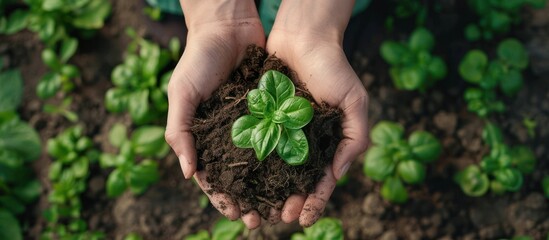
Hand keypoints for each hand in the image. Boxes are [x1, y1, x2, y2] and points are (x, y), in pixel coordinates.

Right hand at [164, 0, 264, 228]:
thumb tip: (189, 174)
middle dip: (250, 200)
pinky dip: (286, 156)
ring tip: (282, 204)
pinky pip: (279, 137)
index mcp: (204, 136)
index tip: (235, 216)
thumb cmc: (198, 60)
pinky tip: (296, 173)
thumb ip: (180, 132)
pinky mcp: (271, 110)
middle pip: (240, 176)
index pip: (212, 176)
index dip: (222, 198)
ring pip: (262, 162)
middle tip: (263, 220)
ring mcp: (251, 123)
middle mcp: (229, 135)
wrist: (227, 26)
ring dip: (270, 185)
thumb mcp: (181, 94)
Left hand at [265, 0, 369, 226]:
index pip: (320, 180)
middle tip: (276, 218)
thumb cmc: (333, 68)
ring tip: (256, 210)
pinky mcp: (259, 119)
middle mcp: (301, 142)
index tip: (303, 219)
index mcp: (325, 143)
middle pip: (293, 182)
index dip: (314, 201)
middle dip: (286, 202)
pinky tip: (239, 181)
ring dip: (264, 192)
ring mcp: (279, 132)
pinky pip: (253, 146)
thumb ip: (354, 138)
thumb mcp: (355, 102)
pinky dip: (247, 165)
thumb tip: (338, 175)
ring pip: (270, 170)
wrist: (303, 37)